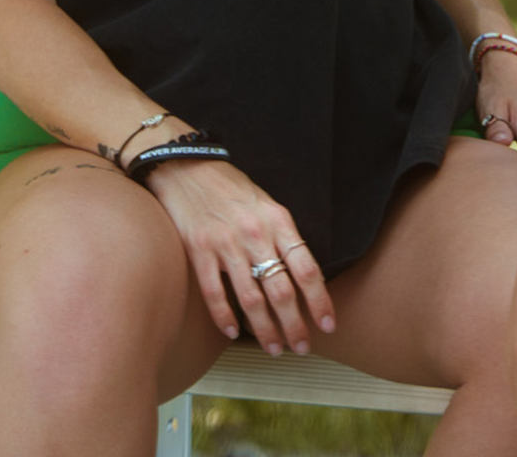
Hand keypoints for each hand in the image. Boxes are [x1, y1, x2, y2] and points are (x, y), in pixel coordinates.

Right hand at [143, 157, 335, 353]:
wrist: (188, 167)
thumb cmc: (231, 188)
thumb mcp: (267, 204)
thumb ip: (282, 237)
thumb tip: (300, 275)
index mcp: (279, 221)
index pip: (307, 268)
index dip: (320, 300)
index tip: (328, 324)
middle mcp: (256, 234)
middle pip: (281, 291)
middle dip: (295, 325)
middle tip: (302, 347)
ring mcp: (227, 244)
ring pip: (251, 299)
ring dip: (265, 329)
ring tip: (274, 348)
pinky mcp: (200, 252)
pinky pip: (216, 294)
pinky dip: (226, 318)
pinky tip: (233, 333)